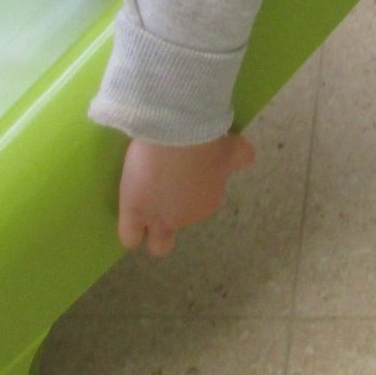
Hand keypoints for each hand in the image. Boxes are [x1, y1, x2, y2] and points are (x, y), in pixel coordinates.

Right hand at [117, 134, 256, 256]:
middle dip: (172, 215)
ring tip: (143, 198)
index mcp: (210, 201)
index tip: (182, 173)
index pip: (198, 205)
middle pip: (179, 225)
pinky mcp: (135, 212)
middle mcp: (186, 216)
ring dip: (151, 225)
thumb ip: (240, 159)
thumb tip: (245, 160)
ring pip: (157, 240)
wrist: (178, 133)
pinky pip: (130, 237)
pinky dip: (131, 233)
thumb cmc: (207, 138)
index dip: (189, 190)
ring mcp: (160, 217)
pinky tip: (129, 220)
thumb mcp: (234, 148)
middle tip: (163, 190)